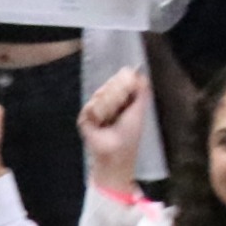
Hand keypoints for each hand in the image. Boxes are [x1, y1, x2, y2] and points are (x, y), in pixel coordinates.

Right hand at [78, 66, 148, 189]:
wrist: (117, 151)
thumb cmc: (130, 135)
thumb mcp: (139, 109)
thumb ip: (141, 91)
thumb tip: (139, 73)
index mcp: (119, 101)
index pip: (117, 81)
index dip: (122, 81)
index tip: (128, 83)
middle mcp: (106, 103)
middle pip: (108, 85)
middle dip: (117, 93)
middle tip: (122, 105)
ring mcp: (94, 110)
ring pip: (99, 94)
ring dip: (110, 104)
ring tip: (113, 117)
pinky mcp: (84, 118)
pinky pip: (91, 106)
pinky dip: (99, 113)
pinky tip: (103, 122)